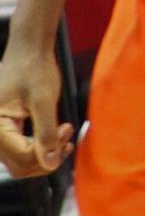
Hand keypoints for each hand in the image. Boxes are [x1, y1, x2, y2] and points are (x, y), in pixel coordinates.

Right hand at [0, 39, 71, 177]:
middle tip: (66, 139)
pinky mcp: (5, 129)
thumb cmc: (34, 68)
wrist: (28, 51)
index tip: (67, 132)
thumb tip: (50, 163)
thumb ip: (47, 133)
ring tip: (63, 135)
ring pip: (19, 160)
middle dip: (46, 157)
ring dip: (44, 154)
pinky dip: (38, 147)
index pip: (22, 157)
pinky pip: (19, 149)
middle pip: (19, 165)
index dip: (48, 152)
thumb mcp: (44, 101)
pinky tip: (56, 135)